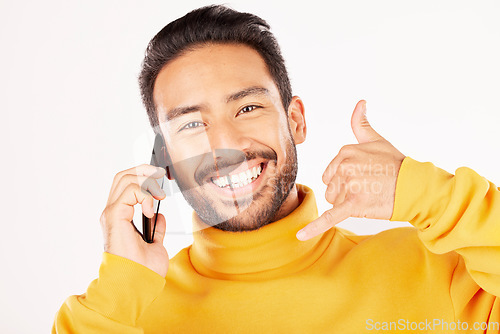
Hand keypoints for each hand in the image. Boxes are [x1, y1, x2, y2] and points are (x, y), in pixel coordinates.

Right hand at [100, 164, 168, 276]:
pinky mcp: (114, 216)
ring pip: (124, 179)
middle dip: (144, 170)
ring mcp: (111, 213)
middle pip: (123, 176)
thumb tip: (159, 216)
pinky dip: (144, 194)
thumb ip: (156, 229)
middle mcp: (113, 212)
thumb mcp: (155, 245)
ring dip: (147, 182)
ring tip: (159, 195)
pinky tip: (151, 209)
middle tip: (162, 177)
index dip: (143, 177)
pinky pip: (129, 191)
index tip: (162, 181)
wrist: (137, 283)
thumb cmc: (143, 270)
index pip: (126, 185)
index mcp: (120, 218)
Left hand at [296, 100, 404, 240]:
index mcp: (345, 152)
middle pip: (331, 188)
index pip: (331, 173)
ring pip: (334, 202)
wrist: (415, 186)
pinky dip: (314, 228)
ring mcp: (349, 186)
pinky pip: (329, 218)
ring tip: (370, 196)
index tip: (366, 177)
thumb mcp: (376, 140)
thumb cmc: (396, 164)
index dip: (347, 179)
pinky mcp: (353, 205)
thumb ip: (361, 124)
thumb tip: (359, 103)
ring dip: (349, 204)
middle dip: (346, 192)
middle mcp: (344, 166)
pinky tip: (301, 236)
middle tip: (369, 188)